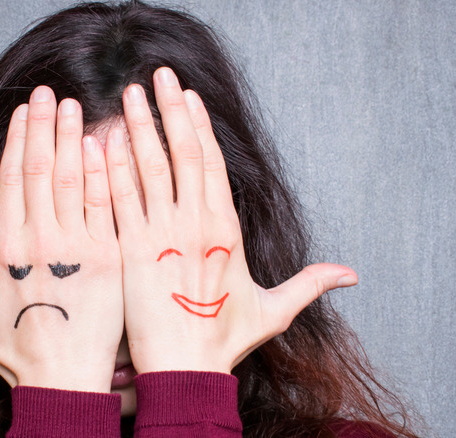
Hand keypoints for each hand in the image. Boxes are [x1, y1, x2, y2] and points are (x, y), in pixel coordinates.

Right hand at [0, 87, 123, 391]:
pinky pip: (107, 205)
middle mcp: (39, 242)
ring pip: (75, 179)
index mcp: (4, 250)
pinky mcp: (110, 258)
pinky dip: (106, 172)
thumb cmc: (16, 355)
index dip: (17, 140)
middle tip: (48, 92)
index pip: (11, 180)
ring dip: (73, 137)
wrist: (65, 383)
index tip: (22, 111)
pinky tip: (105, 143)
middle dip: (43, 125)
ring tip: (74, 106)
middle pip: (41, 169)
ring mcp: (78, 248)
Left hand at [107, 67, 357, 373]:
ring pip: (147, 167)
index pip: (211, 163)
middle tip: (158, 76)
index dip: (199, 126)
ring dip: (138, 126)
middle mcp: (193, 223)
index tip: (189, 97)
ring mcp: (159, 234)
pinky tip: (102, 139)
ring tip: (129, 94)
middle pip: (181, 152)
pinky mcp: (130, 250)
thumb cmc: (223, 341)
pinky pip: (118, 199)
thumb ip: (309, 284)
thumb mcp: (273, 310)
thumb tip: (353, 275)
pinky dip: (110, 168)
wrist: (184, 371)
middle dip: (170, 109)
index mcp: (225, 228)